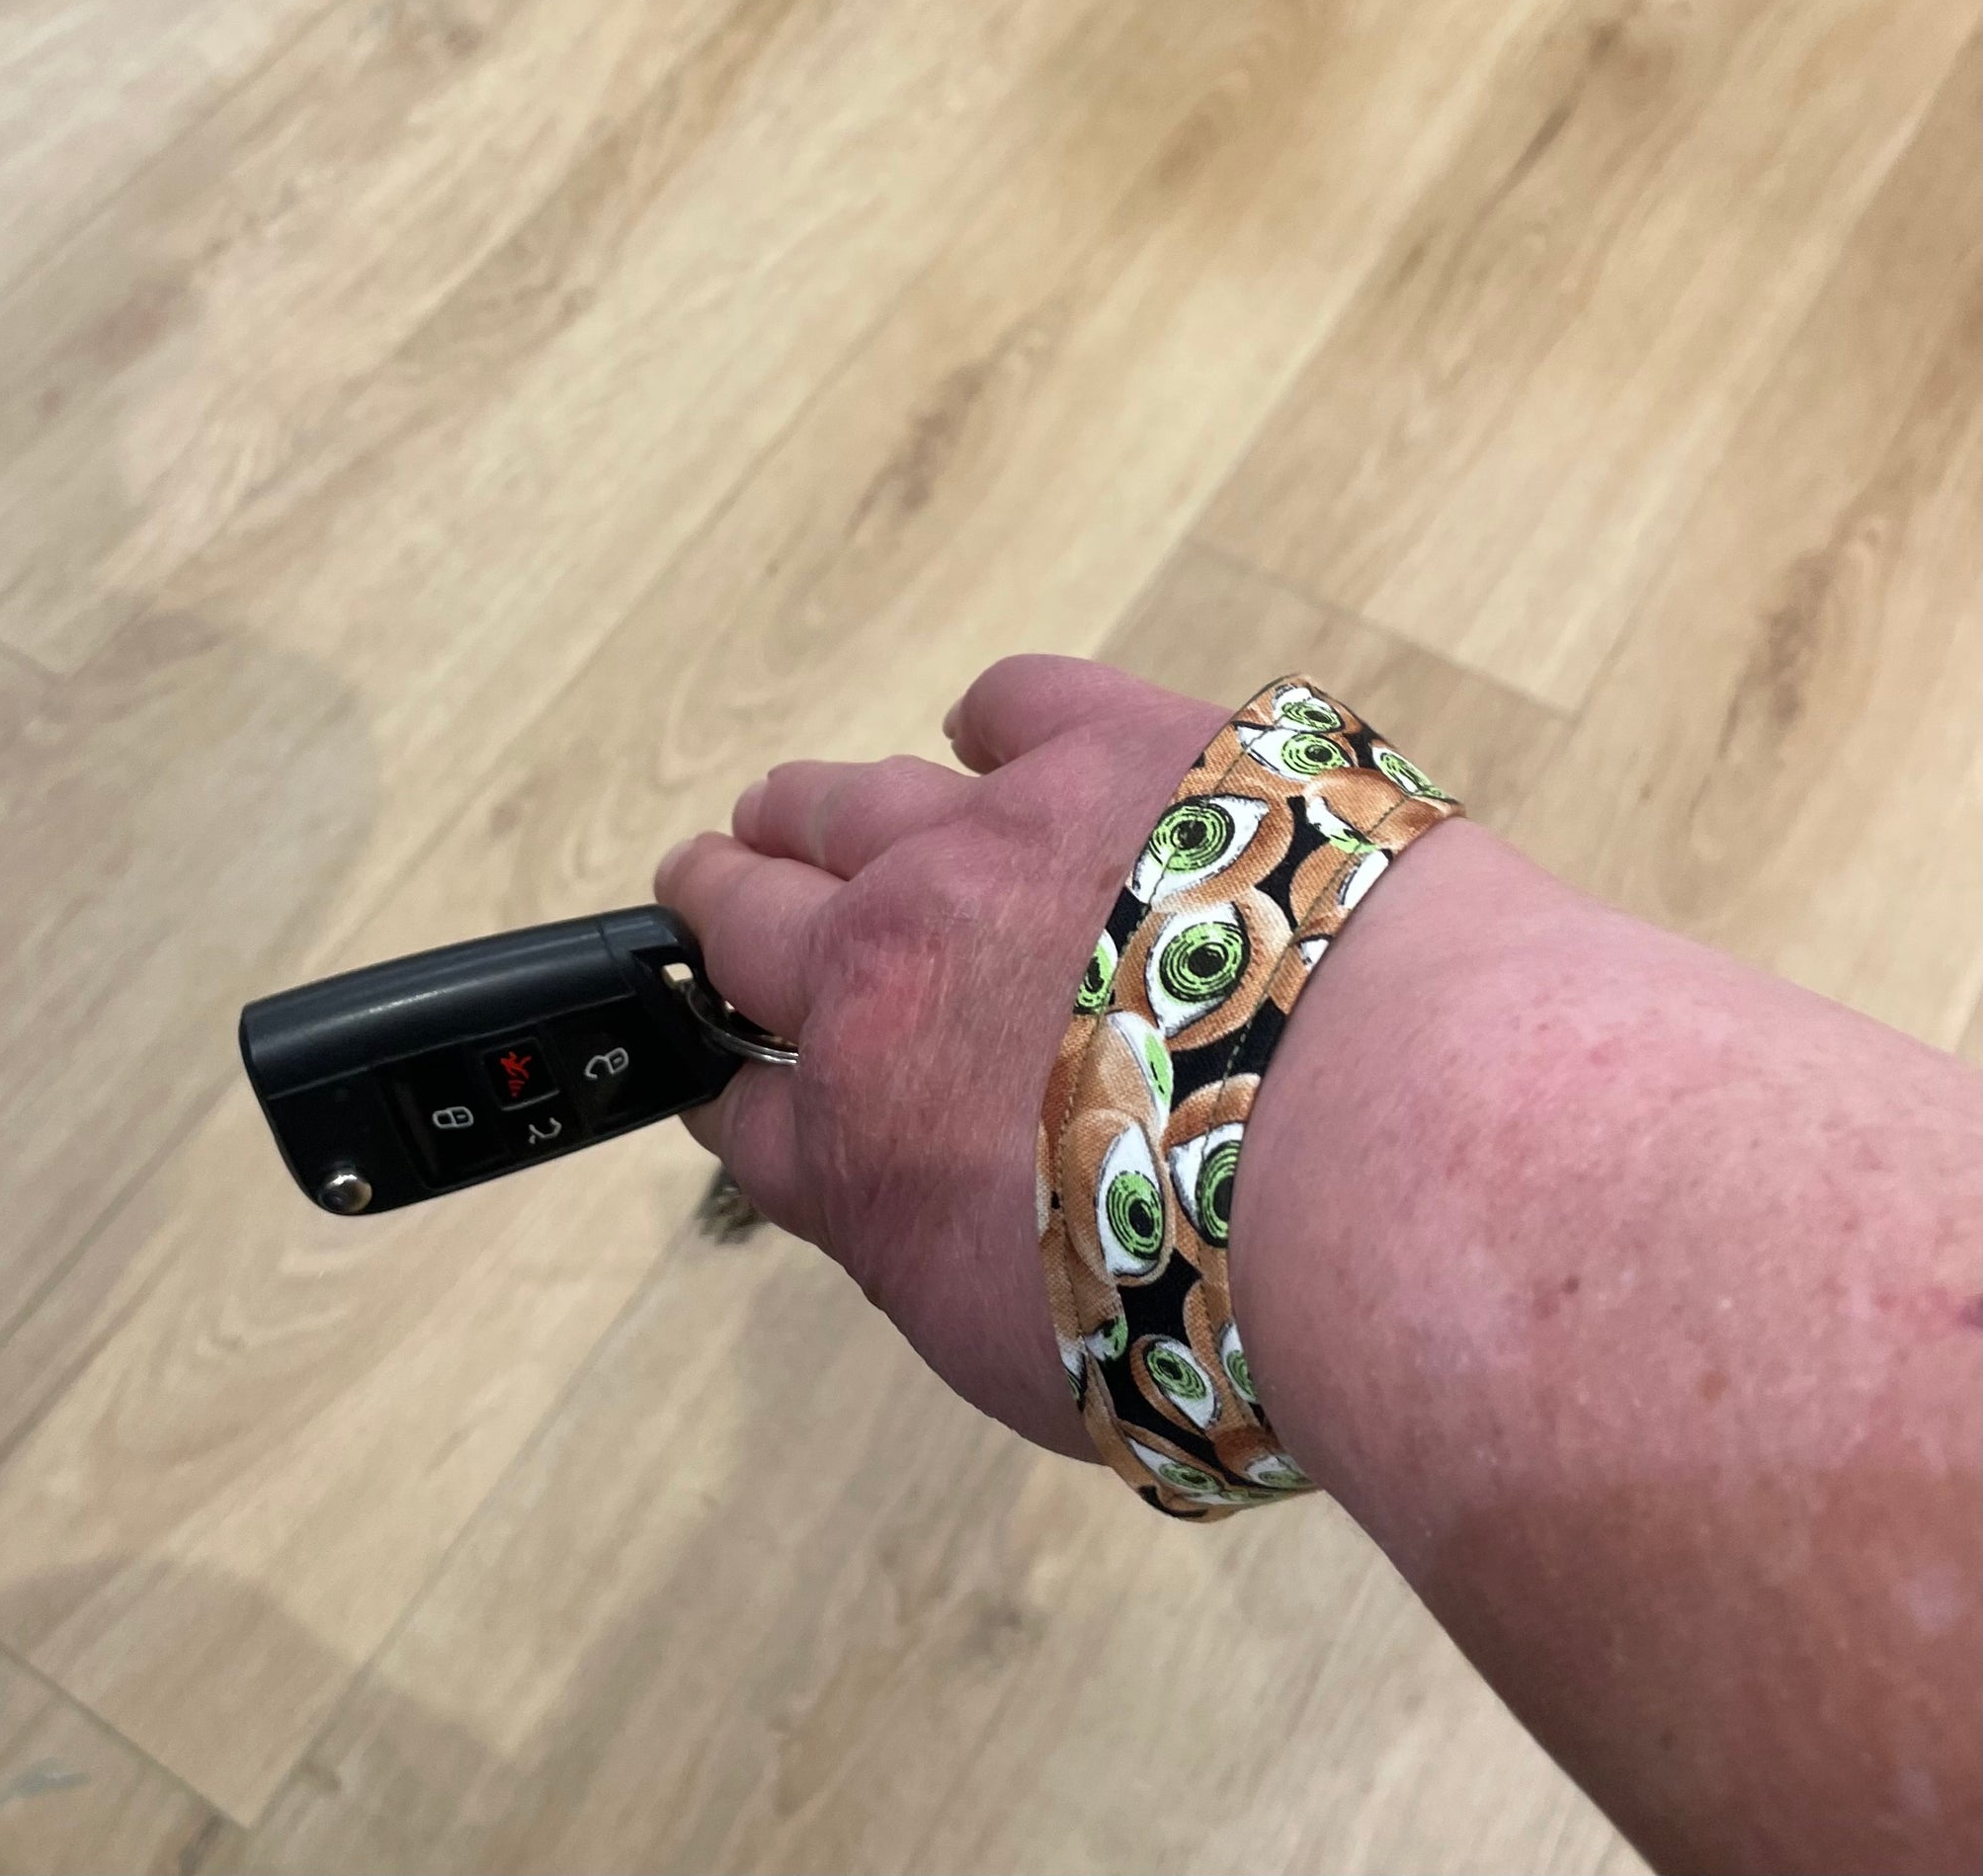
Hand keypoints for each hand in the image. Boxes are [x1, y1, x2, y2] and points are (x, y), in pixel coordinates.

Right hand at [654, 655, 1226, 1457]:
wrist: (1362, 1153)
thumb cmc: (1222, 1300)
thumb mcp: (1045, 1363)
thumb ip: (967, 1276)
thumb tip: (971, 1234)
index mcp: (864, 1142)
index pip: (750, 1104)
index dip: (734, 1079)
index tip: (730, 1067)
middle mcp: (890, 973)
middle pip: (750, 922)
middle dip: (719, 906)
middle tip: (705, 886)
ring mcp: (990, 849)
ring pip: (846, 803)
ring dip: (804, 810)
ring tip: (784, 806)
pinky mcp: (1112, 751)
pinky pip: (1014, 704)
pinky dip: (995, 721)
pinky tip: (992, 733)